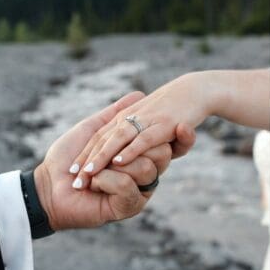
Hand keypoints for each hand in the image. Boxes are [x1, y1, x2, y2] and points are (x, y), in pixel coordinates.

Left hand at [34, 92, 170, 229]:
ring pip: (145, 169)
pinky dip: (105, 180)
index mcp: (135, 156)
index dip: (144, 133)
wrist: (49, 185)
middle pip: (158, 154)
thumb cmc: (66, 157)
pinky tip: (94, 186)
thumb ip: (117, 114)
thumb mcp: (94, 129)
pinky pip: (127, 185)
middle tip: (103, 162)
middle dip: (123, 152)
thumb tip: (140, 94)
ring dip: (111, 166)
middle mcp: (141, 174)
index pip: (154, 140)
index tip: (130, 135)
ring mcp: (138, 191)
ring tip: (92, 174)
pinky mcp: (130, 206)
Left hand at [69, 68, 269, 181]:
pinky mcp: (163, 125)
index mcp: (125, 117)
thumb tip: (123, 151)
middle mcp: (131, 118)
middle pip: (103, 140)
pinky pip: (143, 140)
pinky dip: (129, 150)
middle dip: (88, 160)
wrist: (197, 89)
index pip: (100, 136)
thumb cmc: (175, 106)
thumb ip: (136, 132)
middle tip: (75, 180)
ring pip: (117, 140)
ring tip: (89, 172)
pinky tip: (117, 162)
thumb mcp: (151, 119)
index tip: (73, 170)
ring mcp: (146, 121)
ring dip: (102, 157)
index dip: (86, 153)